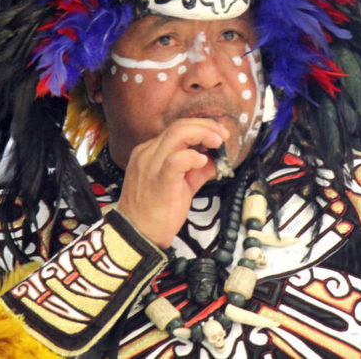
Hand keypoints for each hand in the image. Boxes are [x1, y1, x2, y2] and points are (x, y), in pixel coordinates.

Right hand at [116, 118, 227, 247]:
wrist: (138, 236)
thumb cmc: (154, 213)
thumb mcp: (179, 186)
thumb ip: (195, 171)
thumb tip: (213, 161)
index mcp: (150, 153)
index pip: (177, 129)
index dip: (201, 127)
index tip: (217, 134)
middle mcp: (148, 154)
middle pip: (179, 126)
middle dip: (205, 126)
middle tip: (222, 135)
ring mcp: (151, 166)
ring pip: (177, 134)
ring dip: (202, 134)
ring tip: (217, 142)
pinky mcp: (159, 181)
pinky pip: (176, 160)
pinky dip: (193, 157)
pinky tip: (203, 161)